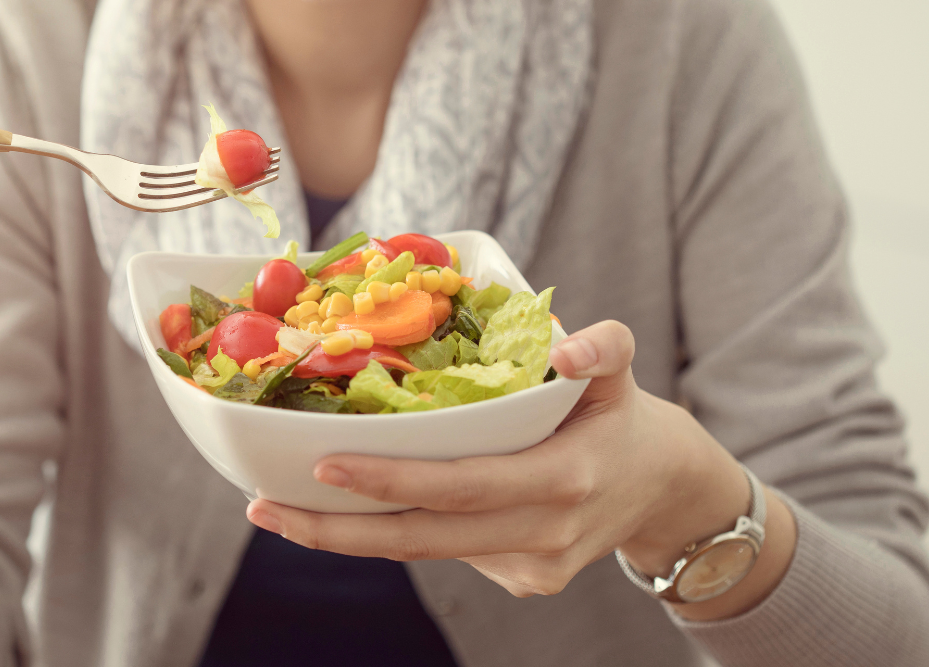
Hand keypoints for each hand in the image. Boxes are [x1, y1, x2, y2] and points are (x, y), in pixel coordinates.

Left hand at [246, 320, 796, 618]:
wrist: (663, 491)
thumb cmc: (620, 418)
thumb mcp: (622, 372)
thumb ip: (604, 348)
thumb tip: (568, 347)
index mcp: (563, 481)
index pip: (461, 485)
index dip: (391, 480)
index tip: (326, 465)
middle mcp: (542, 533)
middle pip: (423, 540)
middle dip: (337, 529)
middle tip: (265, 506)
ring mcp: (530, 567)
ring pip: (423, 552)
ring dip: (349, 535)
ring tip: (280, 508)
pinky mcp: (520, 581)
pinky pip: (444, 550)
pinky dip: (396, 529)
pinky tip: (355, 505)